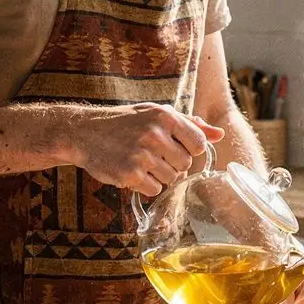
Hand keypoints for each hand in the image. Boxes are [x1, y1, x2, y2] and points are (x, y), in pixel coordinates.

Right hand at [69, 103, 223, 195]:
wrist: (84, 132)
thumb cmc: (124, 122)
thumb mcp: (156, 114)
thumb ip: (189, 125)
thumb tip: (219, 134)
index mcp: (165, 117)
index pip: (199, 144)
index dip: (189, 149)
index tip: (173, 146)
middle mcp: (155, 135)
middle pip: (185, 164)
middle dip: (172, 164)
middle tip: (152, 154)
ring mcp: (142, 155)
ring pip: (171, 179)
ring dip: (158, 175)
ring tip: (139, 161)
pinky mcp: (129, 174)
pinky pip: (153, 189)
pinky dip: (144, 185)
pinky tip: (131, 171)